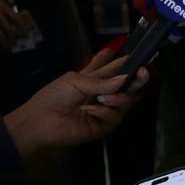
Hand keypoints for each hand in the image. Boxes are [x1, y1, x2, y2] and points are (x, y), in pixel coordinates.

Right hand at [0, 0, 29, 48]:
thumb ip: (3, 10)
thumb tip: (13, 22)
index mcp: (1, 5)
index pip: (15, 18)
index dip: (21, 27)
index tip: (24, 34)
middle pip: (8, 28)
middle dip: (12, 38)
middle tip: (14, 43)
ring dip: (4, 42)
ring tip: (6, 46)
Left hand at [3, 49, 147, 168]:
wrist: (41, 122)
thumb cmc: (54, 96)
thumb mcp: (75, 81)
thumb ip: (102, 82)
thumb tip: (125, 79)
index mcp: (93, 78)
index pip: (114, 68)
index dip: (127, 63)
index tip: (141, 57)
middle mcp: (102, 93)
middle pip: (127, 86)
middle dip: (136, 80)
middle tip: (142, 74)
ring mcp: (104, 110)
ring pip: (126, 102)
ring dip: (117, 99)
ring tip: (101, 99)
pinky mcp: (103, 126)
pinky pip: (115, 118)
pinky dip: (104, 113)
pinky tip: (90, 112)